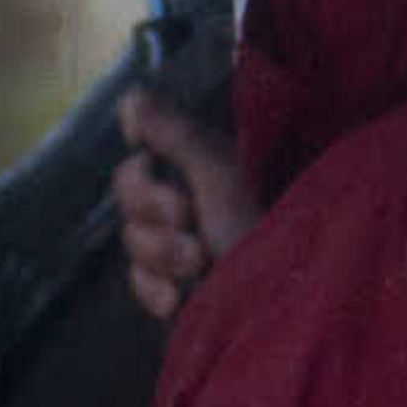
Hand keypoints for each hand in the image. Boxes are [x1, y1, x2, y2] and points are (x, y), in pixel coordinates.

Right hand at [114, 90, 261, 320]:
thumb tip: (132, 97)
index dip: (140, 176)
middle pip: (128, 200)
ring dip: (161, 254)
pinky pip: (139, 283)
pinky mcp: (178, 290)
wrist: (278, 309)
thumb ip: (177, 137)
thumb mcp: (223, 180)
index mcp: (205, 172)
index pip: (139, 162)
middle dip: (154, 213)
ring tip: (199, 261)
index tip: (156, 174)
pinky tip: (177, 300)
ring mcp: (182, 250)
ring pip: (133, 242)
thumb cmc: (260, 235)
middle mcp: (191, 205)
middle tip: (189, 220)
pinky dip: (155, 291)